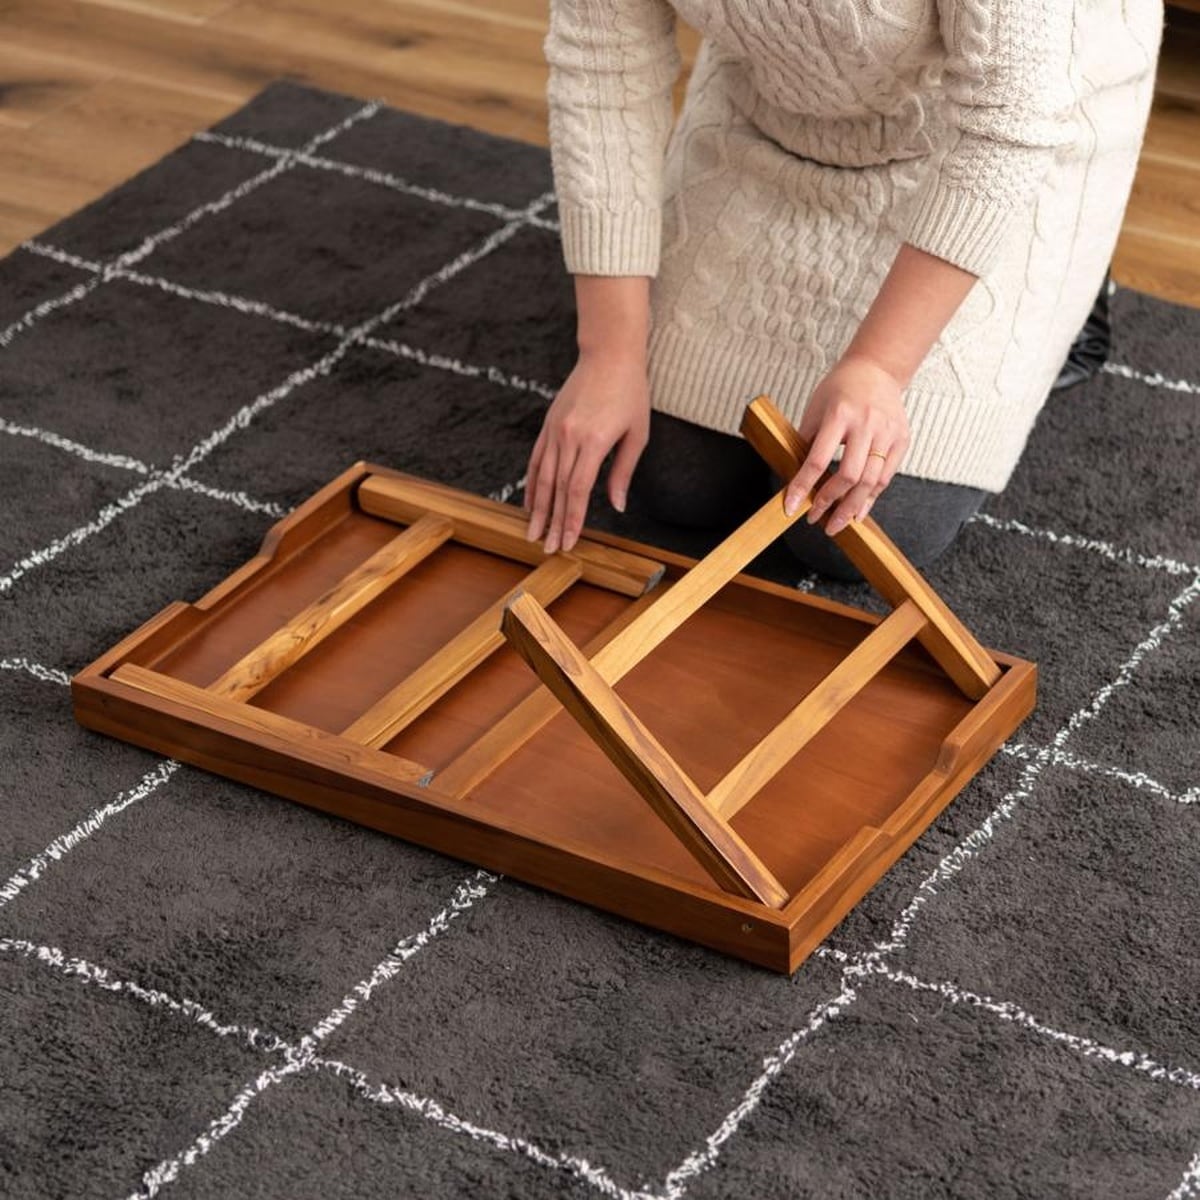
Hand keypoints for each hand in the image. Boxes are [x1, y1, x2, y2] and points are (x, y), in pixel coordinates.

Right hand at [523, 350, 649, 553]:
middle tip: (546, 548)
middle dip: (551, 522)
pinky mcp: (549, 425)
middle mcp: (569, 437)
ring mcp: (555, 430)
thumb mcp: (637, 434)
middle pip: (556, 489)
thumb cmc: (630, 392)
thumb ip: (623, 472)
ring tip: (532, 533)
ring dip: (537, 509)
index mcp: (593, 442)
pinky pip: (537, 460)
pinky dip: (532, 483)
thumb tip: (616, 506)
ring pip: (542, 477)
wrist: (609, 354)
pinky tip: (530, 503)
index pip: (577, 491)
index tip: (566, 542)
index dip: (570, 520)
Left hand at [782, 354, 910, 535]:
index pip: (818, 460)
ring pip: (871, 482)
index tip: (790, 507)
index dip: (803, 487)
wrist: (876, 369)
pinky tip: (857, 512)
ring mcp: (888, 433)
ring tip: (836, 524)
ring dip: (851, 508)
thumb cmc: (840, 389)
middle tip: (815, 519)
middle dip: (830, 503)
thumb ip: (808, 442)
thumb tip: (796, 481)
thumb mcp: (815, 408)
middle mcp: (866, 424)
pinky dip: (870, 498)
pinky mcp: (902, 440)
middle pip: (849, 476)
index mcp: (839, 415)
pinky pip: (886, 477)